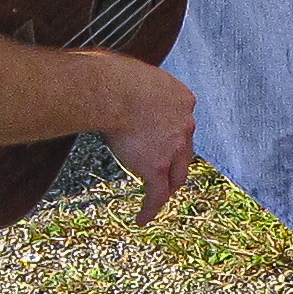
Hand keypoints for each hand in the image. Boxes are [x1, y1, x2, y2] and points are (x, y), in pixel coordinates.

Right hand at [98, 59, 196, 224]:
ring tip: (156, 197)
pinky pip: (157, 194)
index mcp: (182, 98)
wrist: (112, 90)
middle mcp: (185, 122)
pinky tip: (142, 218)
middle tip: (165, 173)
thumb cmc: (111, 75)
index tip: (161, 139)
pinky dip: (150, 208)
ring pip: (175, 175)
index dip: (171, 133)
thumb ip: (131, 86)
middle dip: (175, 163)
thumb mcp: (131, 75)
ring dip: (167, 187)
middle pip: (184, 151)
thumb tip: (107, 83)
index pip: (181, 121)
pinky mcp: (157, 167)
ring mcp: (174, 147)